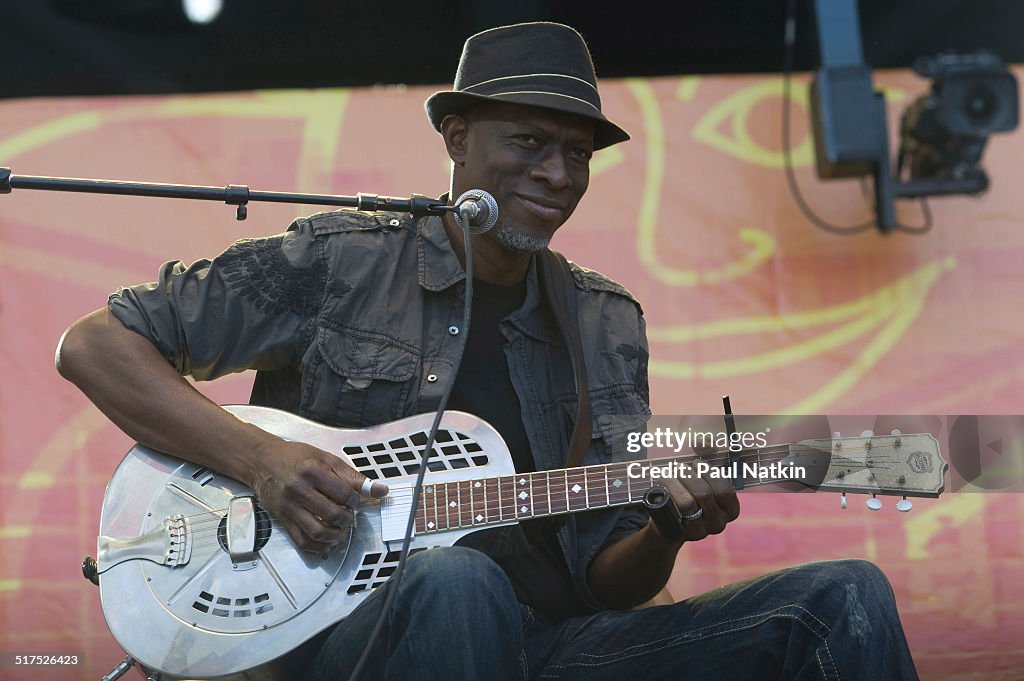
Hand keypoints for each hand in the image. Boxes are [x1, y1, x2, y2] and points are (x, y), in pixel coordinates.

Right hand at [247, 438, 388, 552]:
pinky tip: (326, 541)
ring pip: (317, 531)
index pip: (344, 493)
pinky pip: (301, 540)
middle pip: (332, 514)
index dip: (356, 500)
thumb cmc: (294, 457)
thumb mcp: (325, 458)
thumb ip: (352, 476)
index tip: (355, 501)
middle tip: (349, 516)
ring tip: (340, 530)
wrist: (262, 461)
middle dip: (347, 519)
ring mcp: (289, 507)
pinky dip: (317, 546)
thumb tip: (379, 489)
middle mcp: (299, 490)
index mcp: (312, 472)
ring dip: (335, 535)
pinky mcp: (282, 519)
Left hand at [650, 444, 739, 544]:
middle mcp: (718, 523)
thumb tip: (704, 443)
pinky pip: (671, 511)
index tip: (696, 464)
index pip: (724, 490)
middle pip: (703, 494)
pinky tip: (661, 490)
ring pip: (686, 503)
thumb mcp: (702, 472)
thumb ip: (707, 452)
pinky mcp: (680, 534)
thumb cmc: (690, 491)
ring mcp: (700, 531)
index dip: (709, 473)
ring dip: (673, 483)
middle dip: (687, 475)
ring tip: (666, 475)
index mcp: (730, 509)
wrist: (669, 520)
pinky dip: (664, 496)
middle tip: (677, 468)